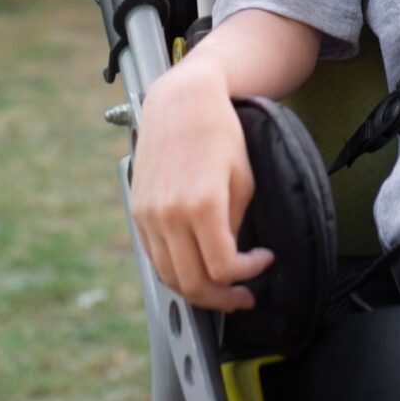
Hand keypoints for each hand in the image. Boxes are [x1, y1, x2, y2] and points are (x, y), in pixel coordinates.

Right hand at [129, 60, 271, 311]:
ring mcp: (148, 214)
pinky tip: (194, 267)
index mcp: (202, 205)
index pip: (223, 268)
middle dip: (222, 299)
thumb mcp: (242, 178)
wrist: (182, 101)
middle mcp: (169, 214)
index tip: (262, 262)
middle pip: (192, 283)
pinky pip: (154, 257)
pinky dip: (175, 271)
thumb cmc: (218, 131)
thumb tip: (230, 258)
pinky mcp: (137, 211)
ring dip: (197, 292)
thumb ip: (234, 224)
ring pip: (169, 277)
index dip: (248, 274)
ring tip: (220, 290)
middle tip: (242, 297)